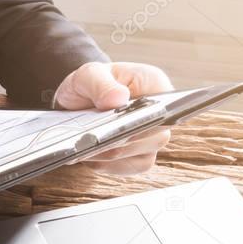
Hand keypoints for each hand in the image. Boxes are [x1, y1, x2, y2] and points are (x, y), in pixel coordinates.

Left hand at [53, 62, 173, 174]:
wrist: (77, 102)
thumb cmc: (89, 84)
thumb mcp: (88, 75)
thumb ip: (101, 83)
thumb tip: (118, 98)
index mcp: (156, 86)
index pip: (165, 107)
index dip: (145, 119)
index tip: (120, 124)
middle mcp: (161, 115)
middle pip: (154, 138)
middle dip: (121, 140)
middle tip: (92, 139)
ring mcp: (152, 139)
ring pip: (140, 157)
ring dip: (110, 155)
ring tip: (84, 147)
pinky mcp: (139, 157)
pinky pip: (127, 168)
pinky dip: (105, 164)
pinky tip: (88, 155)